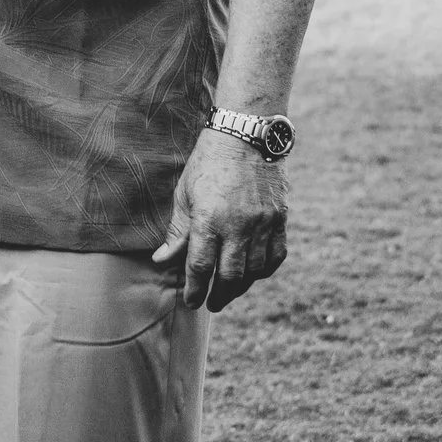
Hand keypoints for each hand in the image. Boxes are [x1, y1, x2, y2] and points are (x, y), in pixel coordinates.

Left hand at [151, 128, 289, 310]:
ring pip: (254, 270)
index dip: (194, 289)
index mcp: (209, 219)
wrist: (246, 137)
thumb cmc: (207, 164)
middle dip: (219, 295)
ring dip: (241, 287)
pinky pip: (275, 256)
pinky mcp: (280, 220)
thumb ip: (177, 231)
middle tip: (211, 305)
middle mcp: (238, 226)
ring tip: (229, 292)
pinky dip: (264, 270)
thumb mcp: (184, 194)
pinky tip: (253, 274)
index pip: (200, 266)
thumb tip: (161, 260)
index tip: (191, 301)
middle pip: (230, 275)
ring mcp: (263, 224)